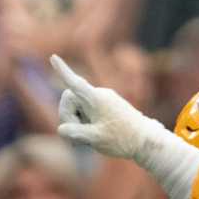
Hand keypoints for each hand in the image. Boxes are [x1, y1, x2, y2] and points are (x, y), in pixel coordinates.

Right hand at [51, 54, 170, 168]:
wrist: (145, 140)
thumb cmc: (122, 139)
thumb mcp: (96, 139)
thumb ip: (76, 133)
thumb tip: (61, 129)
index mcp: (96, 99)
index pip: (75, 83)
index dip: (62, 71)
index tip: (53, 57)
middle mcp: (98, 95)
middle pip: (69, 99)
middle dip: (67, 116)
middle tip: (76, 138)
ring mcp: (102, 100)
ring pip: (76, 107)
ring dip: (75, 123)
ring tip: (86, 142)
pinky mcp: (105, 107)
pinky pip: (86, 111)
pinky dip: (83, 124)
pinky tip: (90, 138)